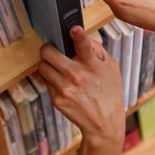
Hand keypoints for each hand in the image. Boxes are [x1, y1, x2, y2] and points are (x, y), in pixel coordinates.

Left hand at [39, 26, 123, 154]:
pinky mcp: (56, 99)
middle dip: (49, 49)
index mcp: (93, 66)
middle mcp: (77, 76)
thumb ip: (97, 50)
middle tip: (53, 50)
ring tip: (57, 67)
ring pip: (42, 66)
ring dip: (48, 64)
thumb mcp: (112, 68)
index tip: (74, 30)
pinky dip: (51, 79)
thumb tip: (83, 37)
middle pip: (48, 52)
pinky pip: (46, 81)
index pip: (84, 46)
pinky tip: (62, 83)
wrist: (104, 124)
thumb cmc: (109, 93)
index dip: (78, 35)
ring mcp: (65, 88)